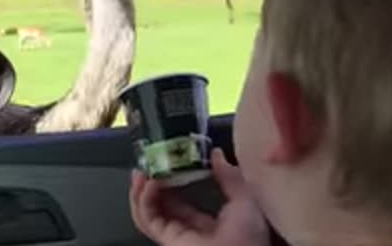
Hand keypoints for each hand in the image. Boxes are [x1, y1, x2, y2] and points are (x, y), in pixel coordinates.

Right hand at [130, 148, 269, 245]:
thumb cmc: (251, 236)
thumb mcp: (245, 198)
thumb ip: (229, 177)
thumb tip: (217, 154)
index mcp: (209, 223)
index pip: (183, 201)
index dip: (172, 183)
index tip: (168, 164)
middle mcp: (189, 230)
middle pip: (161, 206)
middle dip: (151, 185)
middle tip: (148, 164)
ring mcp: (176, 236)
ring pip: (148, 213)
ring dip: (141, 191)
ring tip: (141, 172)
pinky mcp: (168, 240)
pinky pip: (149, 219)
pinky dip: (144, 201)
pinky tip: (150, 183)